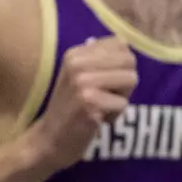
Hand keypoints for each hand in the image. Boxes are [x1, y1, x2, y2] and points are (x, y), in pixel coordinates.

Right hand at [27, 37, 137, 170]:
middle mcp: (77, 63)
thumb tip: (125, 42)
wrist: (50, 139)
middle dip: (124, 83)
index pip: (121, 44)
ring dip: (121, 98)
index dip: (120, 66)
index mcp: (75, 53)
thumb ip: (101, 58)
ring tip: (100, 107)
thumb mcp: (81, 76)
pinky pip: (123, 103)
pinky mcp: (89, 102)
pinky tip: (95, 119)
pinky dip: (114, 115)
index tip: (101, 82)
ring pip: (131, 80)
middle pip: (129, 61)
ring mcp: (82, 82)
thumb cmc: (72, 108)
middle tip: (104, 97)